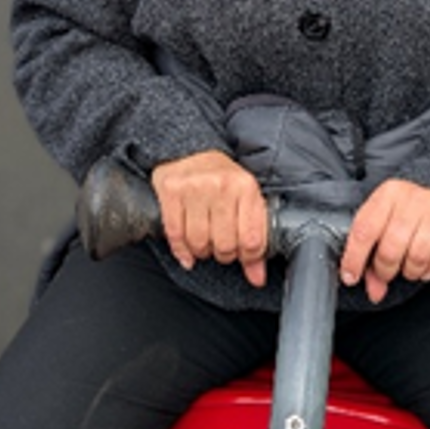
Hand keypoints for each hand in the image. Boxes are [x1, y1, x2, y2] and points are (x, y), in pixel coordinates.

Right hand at [151, 150, 268, 287]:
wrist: (190, 150)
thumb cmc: (222, 178)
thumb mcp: (246, 201)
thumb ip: (255, 239)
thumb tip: (257, 278)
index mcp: (246, 187)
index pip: (252, 240)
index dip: (247, 256)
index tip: (242, 253)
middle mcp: (221, 186)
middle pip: (225, 245)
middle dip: (223, 254)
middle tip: (221, 246)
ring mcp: (195, 188)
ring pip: (199, 243)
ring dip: (202, 252)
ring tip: (205, 242)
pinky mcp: (171, 192)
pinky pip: (176, 235)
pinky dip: (182, 251)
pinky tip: (188, 252)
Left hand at [340, 180, 429, 303]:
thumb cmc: (412, 205)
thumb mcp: (387, 218)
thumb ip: (374, 254)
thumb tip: (374, 291)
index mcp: (387, 194)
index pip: (364, 230)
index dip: (354, 259)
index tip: (351, 277)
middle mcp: (411, 197)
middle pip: (391, 248)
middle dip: (386, 270)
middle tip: (387, 273)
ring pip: (418, 255)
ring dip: (411, 272)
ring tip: (409, 269)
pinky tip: (428, 268)